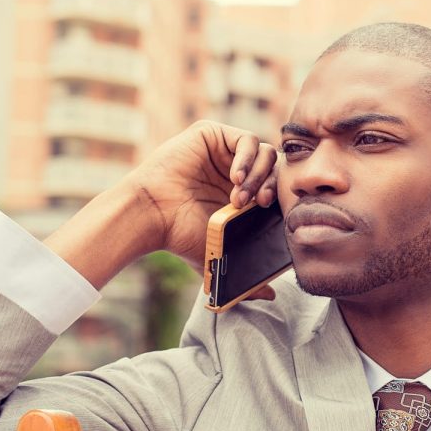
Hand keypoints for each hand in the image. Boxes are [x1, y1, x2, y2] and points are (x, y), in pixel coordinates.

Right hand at [122, 120, 278, 266]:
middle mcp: (232, 170)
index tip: (269, 210)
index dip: (277, 195)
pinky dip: (246, 158)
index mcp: (239, 193)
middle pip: (273, 166)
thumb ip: (246, 278)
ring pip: (263, 151)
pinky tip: (235, 178)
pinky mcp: (211, 135)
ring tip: (240, 194)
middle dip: (269, 184)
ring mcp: (222, 152)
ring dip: (258, 173)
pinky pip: (246, 139)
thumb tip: (271, 296)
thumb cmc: (179, 236)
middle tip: (258, 203)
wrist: (153, 216)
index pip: (273, 185)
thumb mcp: (220, 256)